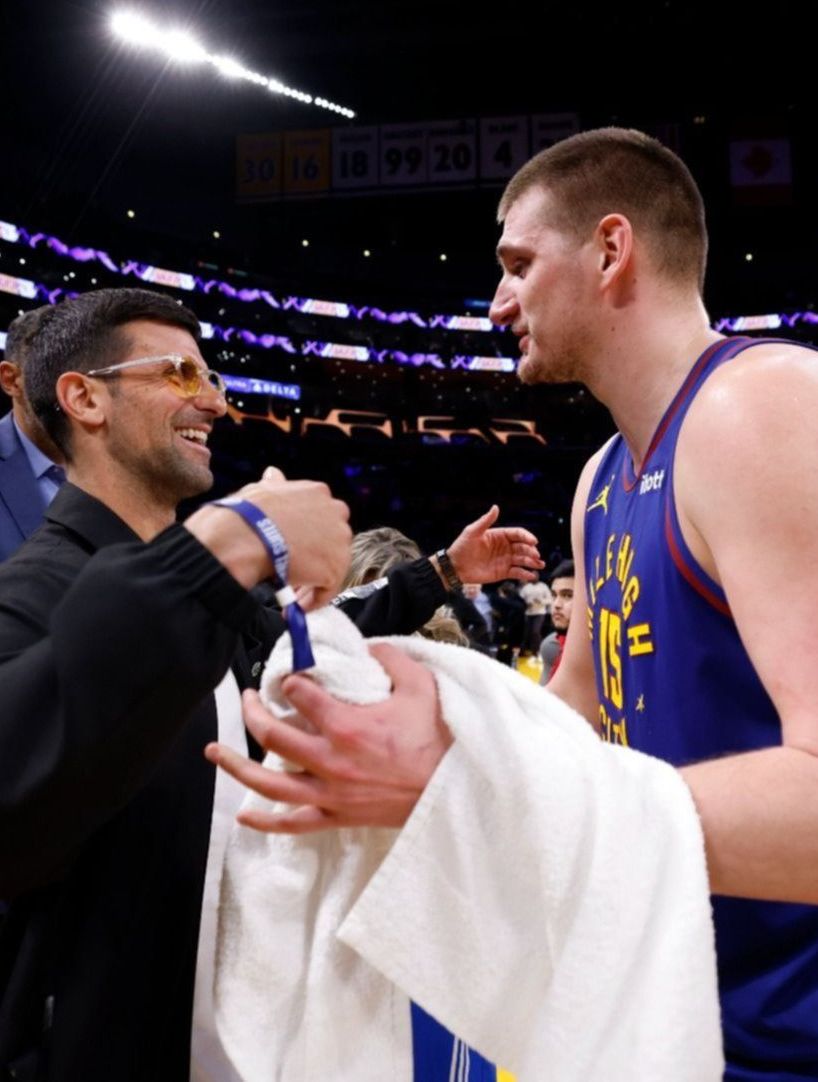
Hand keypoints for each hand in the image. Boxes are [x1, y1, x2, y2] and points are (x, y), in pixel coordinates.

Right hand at [184, 467, 350, 603]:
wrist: (242, 537)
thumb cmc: (244, 514)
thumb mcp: (261, 490)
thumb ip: (275, 485)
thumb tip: (273, 474)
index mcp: (318, 492)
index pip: (323, 517)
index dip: (308, 536)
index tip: (292, 548)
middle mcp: (336, 513)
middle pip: (333, 541)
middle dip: (315, 558)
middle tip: (293, 573)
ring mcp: (338, 540)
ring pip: (332, 566)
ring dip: (313, 582)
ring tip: (293, 597)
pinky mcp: (335, 567)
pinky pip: (328, 589)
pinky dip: (313, 600)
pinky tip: (296, 605)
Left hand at [204, 643, 450, 833]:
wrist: (451, 790)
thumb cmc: (436, 739)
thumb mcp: (420, 687)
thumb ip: (392, 660)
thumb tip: (370, 647)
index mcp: (347, 725)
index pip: (300, 695)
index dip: (290, 680)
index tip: (289, 677)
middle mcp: (330, 760)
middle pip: (273, 734)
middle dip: (253, 712)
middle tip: (248, 697)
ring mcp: (329, 792)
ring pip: (269, 782)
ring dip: (237, 765)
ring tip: (214, 751)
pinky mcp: (335, 816)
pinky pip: (291, 824)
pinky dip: (265, 822)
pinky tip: (243, 815)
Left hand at [446, 505, 542, 584]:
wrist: (455, 566)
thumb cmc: (462, 546)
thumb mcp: (472, 531)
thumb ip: (486, 520)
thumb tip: (496, 507)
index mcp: (500, 535)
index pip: (518, 534)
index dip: (527, 537)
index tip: (534, 541)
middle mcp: (505, 547)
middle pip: (523, 547)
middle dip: (531, 551)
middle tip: (536, 555)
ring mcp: (505, 560)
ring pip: (523, 560)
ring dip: (532, 562)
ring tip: (539, 565)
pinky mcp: (503, 572)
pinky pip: (517, 573)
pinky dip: (526, 574)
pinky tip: (532, 576)